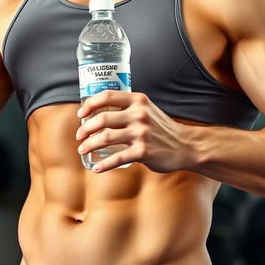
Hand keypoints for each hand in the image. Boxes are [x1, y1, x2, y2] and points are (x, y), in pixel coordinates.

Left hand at [75, 91, 193, 172]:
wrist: (184, 145)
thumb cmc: (161, 128)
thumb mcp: (146, 110)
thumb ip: (127, 108)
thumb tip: (98, 113)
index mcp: (138, 100)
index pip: (107, 96)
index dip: (89, 104)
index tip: (80, 114)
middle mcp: (139, 114)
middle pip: (102, 119)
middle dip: (85, 129)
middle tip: (80, 136)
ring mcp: (141, 133)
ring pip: (105, 138)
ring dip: (89, 145)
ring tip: (83, 149)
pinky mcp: (143, 152)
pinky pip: (117, 158)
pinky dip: (103, 164)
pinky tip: (96, 168)